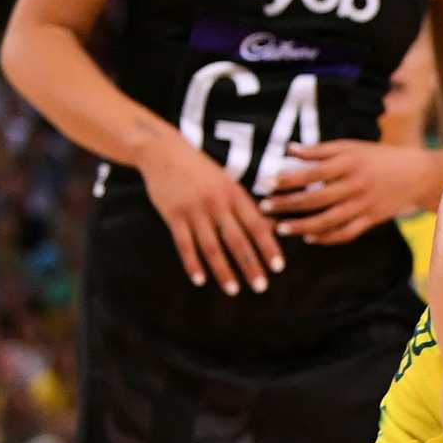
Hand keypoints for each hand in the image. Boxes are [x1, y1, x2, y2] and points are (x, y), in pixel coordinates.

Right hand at [135, 128, 282, 294]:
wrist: (164, 152)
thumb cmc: (202, 170)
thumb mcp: (228, 182)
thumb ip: (246, 206)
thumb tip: (274, 227)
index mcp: (235, 194)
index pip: (257, 225)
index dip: (269, 247)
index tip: (278, 267)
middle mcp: (217, 203)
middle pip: (237, 240)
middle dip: (251, 265)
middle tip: (262, 287)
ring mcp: (194, 210)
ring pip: (212, 247)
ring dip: (224, 271)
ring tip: (234, 290)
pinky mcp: (173, 215)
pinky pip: (184, 245)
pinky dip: (193, 264)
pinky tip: (200, 281)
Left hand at [262, 140, 434, 245]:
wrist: (417, 174)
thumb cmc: (378, 157)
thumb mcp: (351, 146)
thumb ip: (320, 149)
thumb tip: (289, 149)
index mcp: (348, 163)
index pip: (311, 172)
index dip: (287, 179)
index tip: (266, 184)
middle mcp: (355, 184)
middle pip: (315, 198)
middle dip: (287, 205)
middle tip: (265, 208)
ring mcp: (364, 204)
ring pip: (328, 220)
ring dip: (302, 226)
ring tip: (281, 228)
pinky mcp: (372, 219)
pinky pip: (346, 233)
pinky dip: (327, 238)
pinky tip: (309, 238)